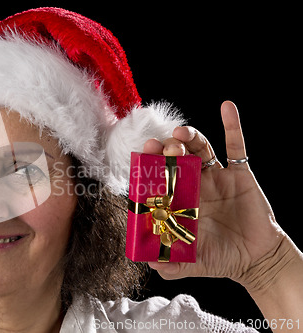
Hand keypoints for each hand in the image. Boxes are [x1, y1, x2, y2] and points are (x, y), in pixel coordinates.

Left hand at [143, 101, 301, 293]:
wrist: (256, 259)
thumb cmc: (220, 258)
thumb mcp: (190, 263)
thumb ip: (169, 264)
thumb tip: (147, 261)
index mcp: (177, 200)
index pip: (157, 179)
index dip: (147, 169)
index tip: (138, 161)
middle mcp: (192, 183)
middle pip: (173, 159)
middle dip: (163, 150)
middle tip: (155, 145)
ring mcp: (214, 175)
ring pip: (199, 148)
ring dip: (189, 137)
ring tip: (180, 134)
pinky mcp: (237, 172)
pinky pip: (236, 145)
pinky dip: (232, 125)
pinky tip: (226, 107)